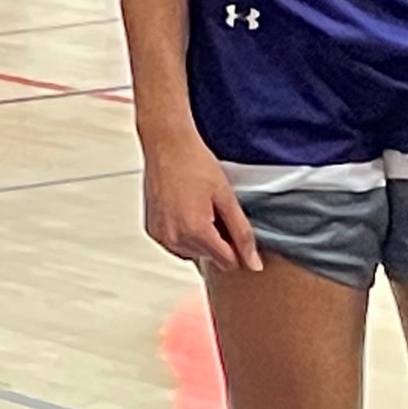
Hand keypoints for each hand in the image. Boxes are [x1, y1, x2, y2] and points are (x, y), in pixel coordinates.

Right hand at [139, 124, 261, 272]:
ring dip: (200, 238)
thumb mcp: (227, 198)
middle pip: (210, 258)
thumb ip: (242, 234)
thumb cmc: (195, 164)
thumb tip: (253, 263)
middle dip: (218, 239)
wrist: (166, 145)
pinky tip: (185, 210)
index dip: (236, 246)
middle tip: (214, 209)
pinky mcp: (153, 232)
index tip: (232, 224)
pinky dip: (184, 234)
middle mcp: (175, 240)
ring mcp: (162, 237)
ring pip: (194, 253)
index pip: (227, 262)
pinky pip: (177, 245)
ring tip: (198, 207)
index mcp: (196, 232)